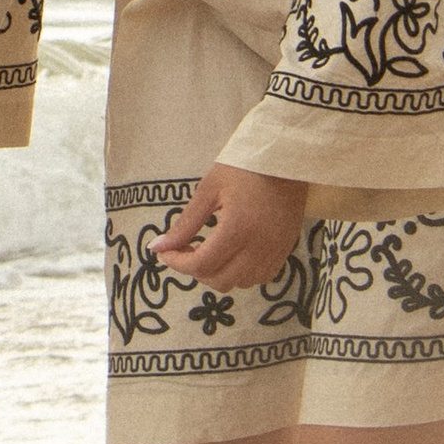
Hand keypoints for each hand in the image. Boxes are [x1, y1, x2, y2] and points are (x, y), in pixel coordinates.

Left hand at [150, 164, 308, 291]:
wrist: (286, 159)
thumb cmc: (244, 167)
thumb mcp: (209, 190)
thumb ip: (185, 224)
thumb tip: (157, 248)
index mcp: (238, 228)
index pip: (201, 265)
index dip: (177, 263)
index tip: (165, 252)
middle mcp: (259, 247)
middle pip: (219, 281)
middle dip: (195, 270)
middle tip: (185, 249)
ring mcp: (275, 252)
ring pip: (240, 283)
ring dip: (219, 273)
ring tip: (209, 250)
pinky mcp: (285, 251)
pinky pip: (260, 278)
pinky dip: (241, 273)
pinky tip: (233, 254)